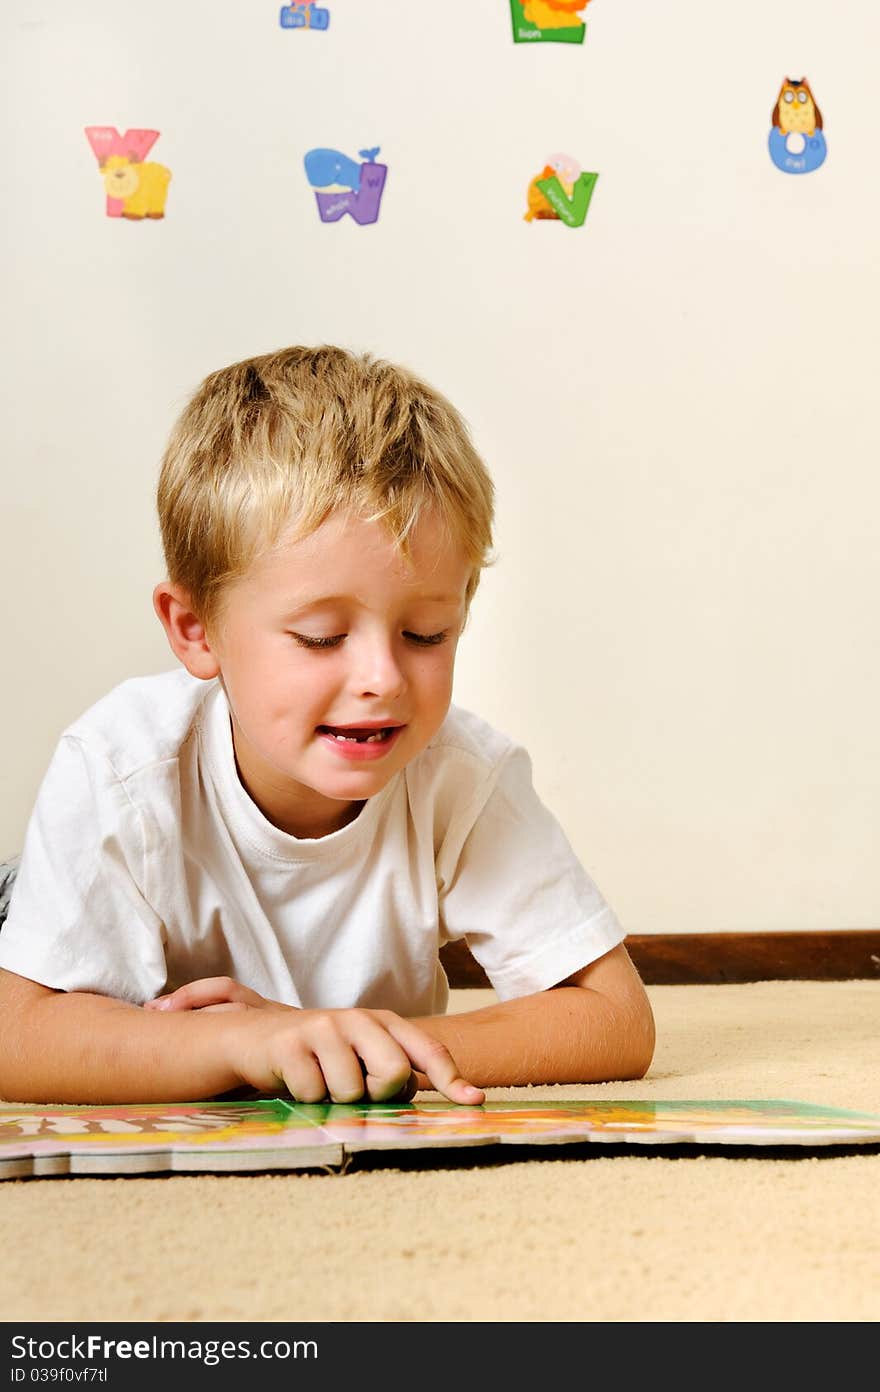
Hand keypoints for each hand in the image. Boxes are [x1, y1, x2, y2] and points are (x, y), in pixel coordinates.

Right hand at [146, 979, 483, 1106]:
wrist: (256, 1037)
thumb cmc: (320, 1054)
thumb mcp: (361, 1055)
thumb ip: (399, 1071)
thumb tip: (454, 1095)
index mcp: (381, 1022)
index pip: (425, 1051)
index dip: (451, 1079)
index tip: (474, 1101)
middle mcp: (356, 1019)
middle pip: (392, 1076)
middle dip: (377, 1095)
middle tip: (353, 1088)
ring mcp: (322, 1029)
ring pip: (350, 1091)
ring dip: (334, 1099)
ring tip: (319, 1081)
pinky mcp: (290, 1044)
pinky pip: (313, 1093)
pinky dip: (305, 1097)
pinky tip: (294, 1079)